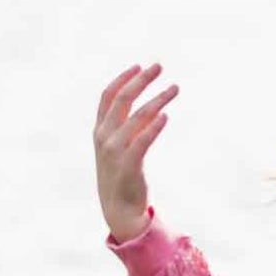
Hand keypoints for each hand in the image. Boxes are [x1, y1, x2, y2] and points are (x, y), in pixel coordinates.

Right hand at [94, 63, 175, 239]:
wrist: (119, 210)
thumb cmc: (123, 176)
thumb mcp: (123, 147)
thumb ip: (133, 127)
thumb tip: (154, 108)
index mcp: (100, 131)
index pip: (108, 97)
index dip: (123, 79)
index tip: (139, 66)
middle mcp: (104, 138)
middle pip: (122, 100)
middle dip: (141, 80)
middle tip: (159, 66)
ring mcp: (114, 151)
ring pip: (137, 117)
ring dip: (158, 100)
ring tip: (175, 88)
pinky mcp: (128, 165)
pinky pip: (142, 141)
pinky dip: (153, 127)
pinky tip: (166, 116)